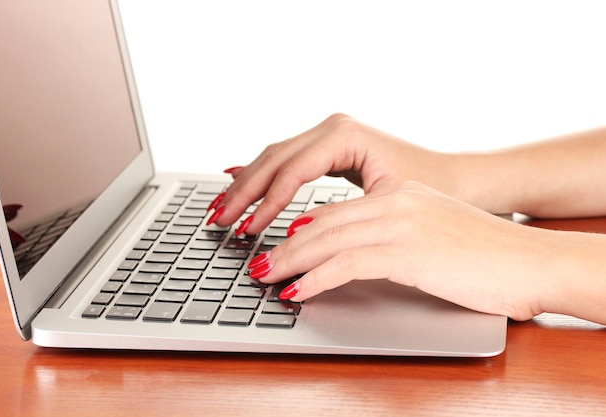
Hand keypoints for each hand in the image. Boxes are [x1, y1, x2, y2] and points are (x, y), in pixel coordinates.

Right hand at [211, 113, 454, 234]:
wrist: (458, 179)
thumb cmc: (430, 190)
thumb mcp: (383, 206)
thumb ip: (336, 218)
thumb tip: (294, 238)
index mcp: (344, 135)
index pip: (291, 171)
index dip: (265, 203)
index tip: (248, 230)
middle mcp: (333, 127)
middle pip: (273, 158)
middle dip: (244, 192)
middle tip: (219, 219)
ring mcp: (330, 134)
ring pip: (275, 157)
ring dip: (247, 184)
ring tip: (222, 208)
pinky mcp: (330, 147)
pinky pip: (287, 159)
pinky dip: (262, 175)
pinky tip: (239, 179)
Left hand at [249, 181, 548, 320]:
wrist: (528, 260)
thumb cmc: (482, 253)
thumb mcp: (428, 232)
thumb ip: (387, 236)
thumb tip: (348, 253)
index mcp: (397, 194)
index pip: (334, 209)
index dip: (297, 228)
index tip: (274, 241)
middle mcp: (394, 201)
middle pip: (321, 222)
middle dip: (281, 243)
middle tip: (255, 262)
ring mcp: (401, 222)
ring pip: (327, 239)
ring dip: (289, 261)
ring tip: (264, 277)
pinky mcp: (408, 250)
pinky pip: (347, 263)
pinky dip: (317, 278)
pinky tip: (298, 291)